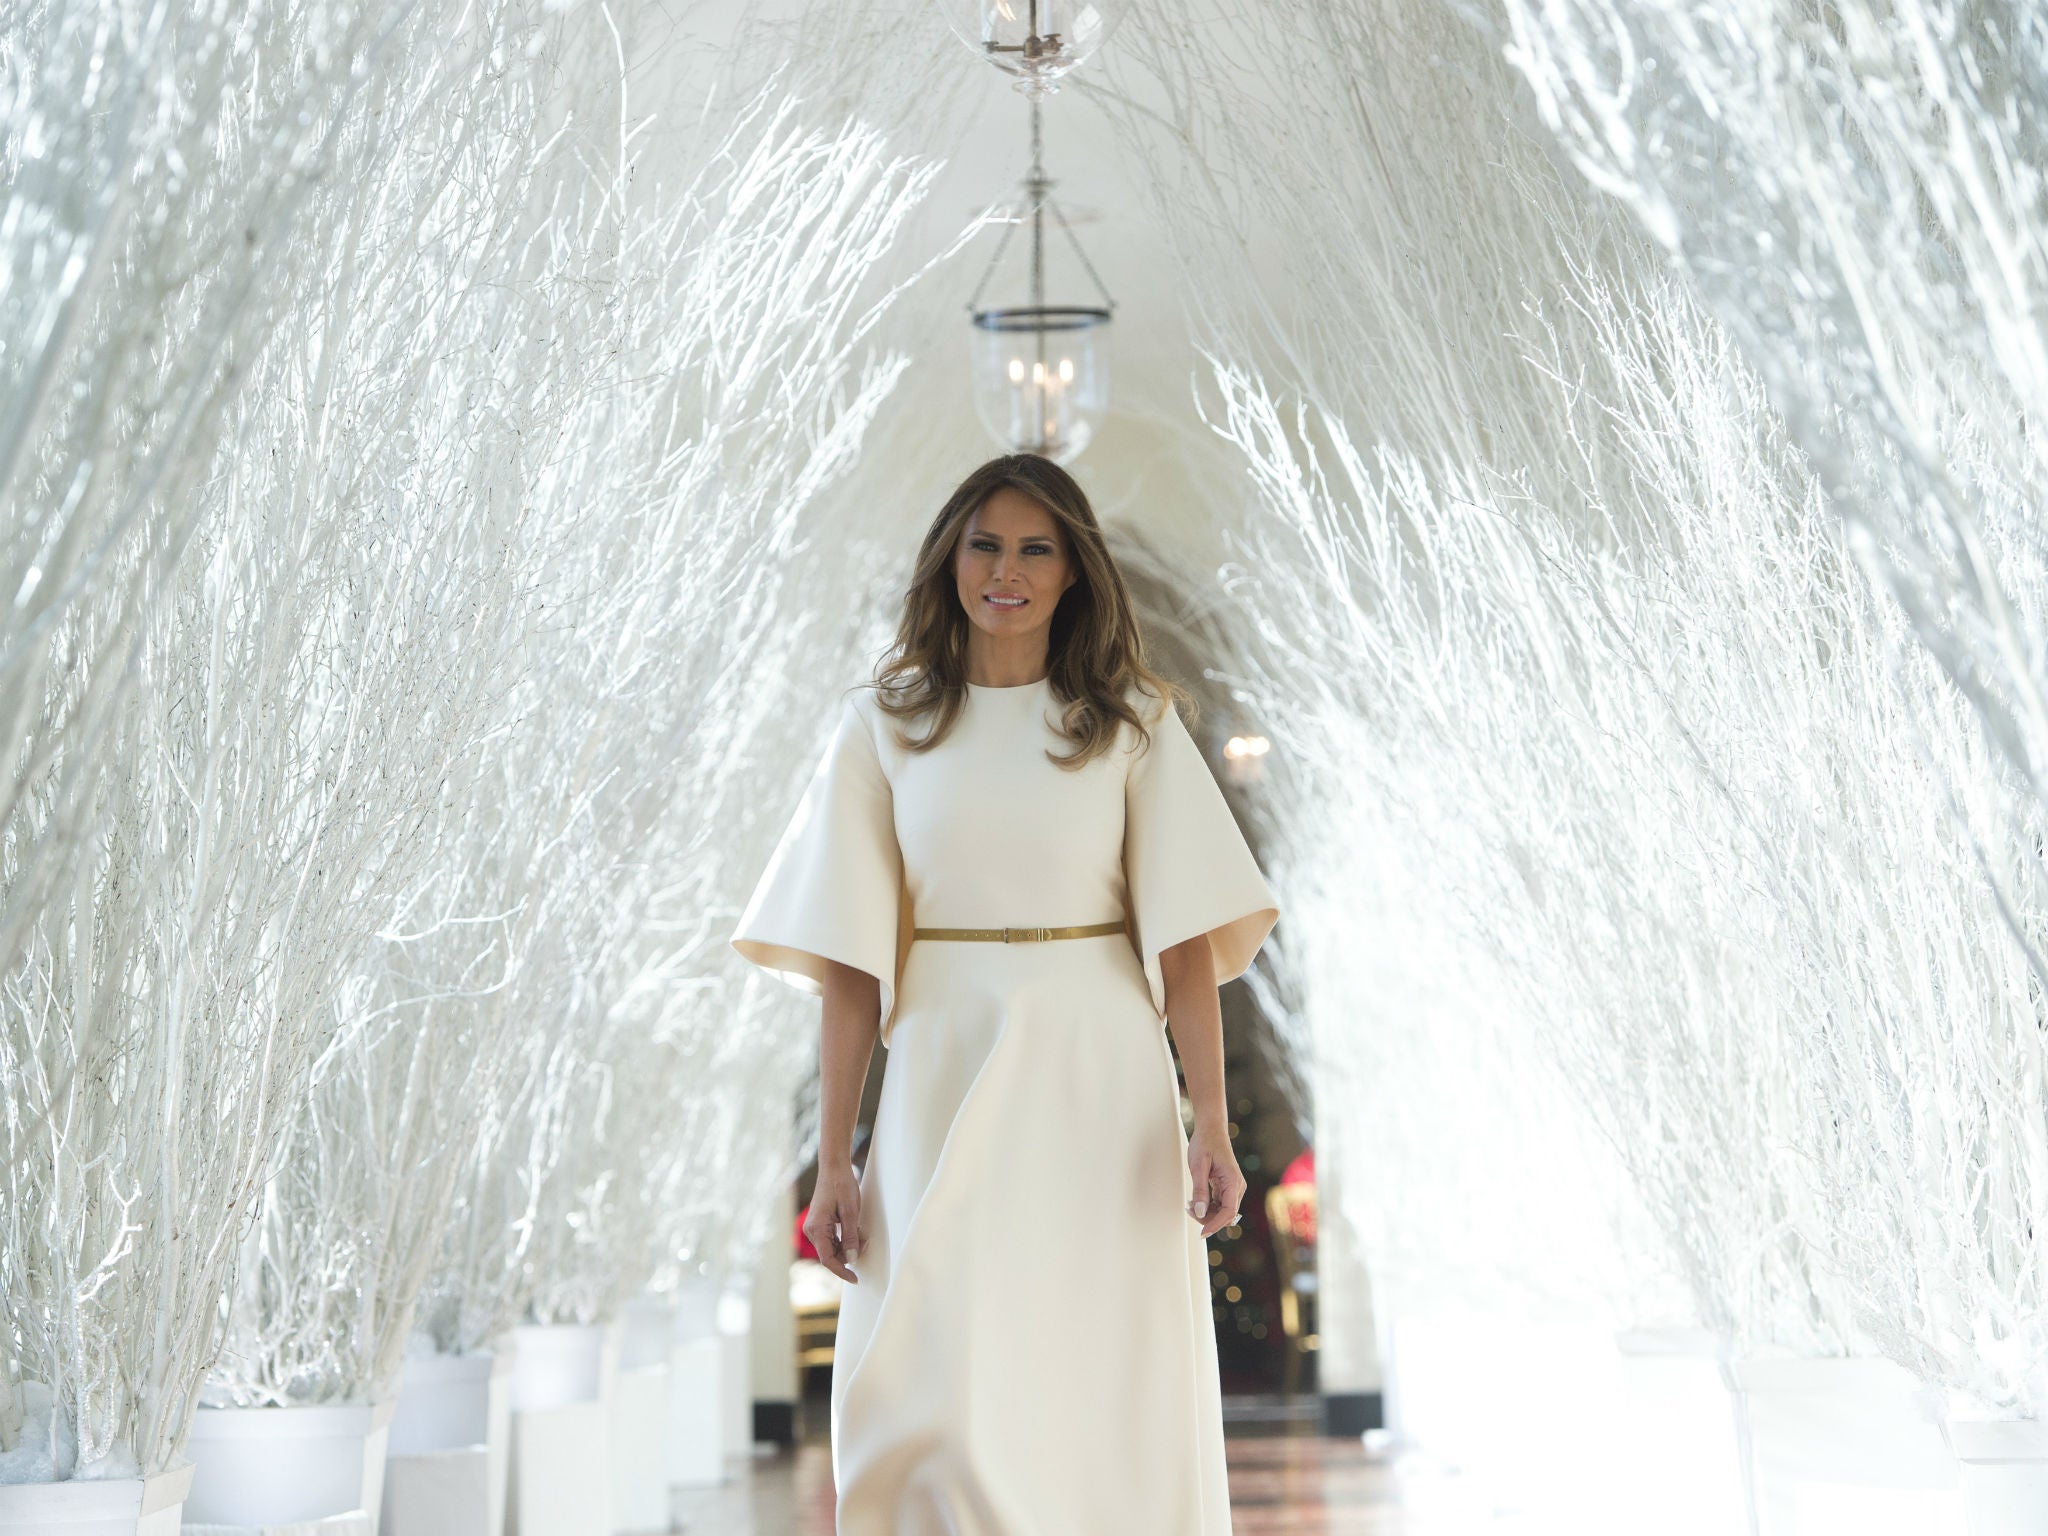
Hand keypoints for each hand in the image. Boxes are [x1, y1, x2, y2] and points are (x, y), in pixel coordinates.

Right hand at [805, 1162, 865, 1283]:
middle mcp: (811, 1230)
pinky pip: (831, 1240)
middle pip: (829, 1255)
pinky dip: (843, 1240)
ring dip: (846, 1247)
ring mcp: (814, 1227)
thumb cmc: (842, 1185)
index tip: (855, 1279)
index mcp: (816, 1228)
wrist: (834, 1167)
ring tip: (861, 1236)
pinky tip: (854, 1232)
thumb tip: (852, 1259)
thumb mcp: (851, 1212)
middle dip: (848, 1255)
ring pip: (831, 1248)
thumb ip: (851, 1236)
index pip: (827, 1259)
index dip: (842, 1271)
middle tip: (864, 1244)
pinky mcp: (819, 1224)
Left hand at [1186, 1124, 1246, 1239]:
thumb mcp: (1198, 1166)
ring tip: (1190, 1204)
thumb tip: (1200, 1213)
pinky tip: (1196, 1201)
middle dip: (1208, 1218)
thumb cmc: (1205, 1144)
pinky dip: (1208, 1206)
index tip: (1202, 1233)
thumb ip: (1200, 1190)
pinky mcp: (1228, 1186)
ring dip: (1207, 1213)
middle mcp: (1237, 1186)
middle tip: (1189, 1209)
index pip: (1229, 1212)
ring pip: (1223, 1211)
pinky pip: (1220, 1204)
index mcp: (1233, 1181)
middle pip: (1226, 1214)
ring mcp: (1234, 1187)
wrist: (1211, 1130)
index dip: (1215, 1224)